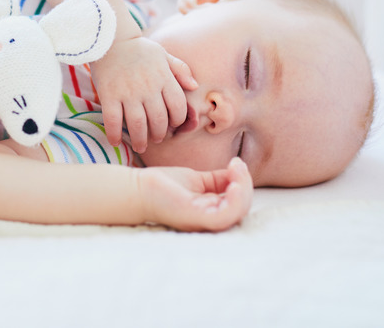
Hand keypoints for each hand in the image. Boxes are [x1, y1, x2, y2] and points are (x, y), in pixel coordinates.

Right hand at [90, 36, 197, 152]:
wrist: (109, 38)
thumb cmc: (138, 48)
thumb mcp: (163, 54)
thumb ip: (180, 69)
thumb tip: (194, 86)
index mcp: (164, 77)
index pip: (178, 106)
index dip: (178, 120)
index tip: (172, 125)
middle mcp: (148, 86)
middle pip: (159, 120)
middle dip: (159, 134)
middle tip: (156, 139)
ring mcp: (128, 92)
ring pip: (138, 124)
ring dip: (140, 140)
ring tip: (140, 146)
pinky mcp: (109, 94)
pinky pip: (113, 120)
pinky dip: (114, 134)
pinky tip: (115, 141)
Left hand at [138, 158, 252, 231]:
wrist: (138, 187)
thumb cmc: (164, 185)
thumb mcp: (197, 179)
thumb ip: (217, 179)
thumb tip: (237, 170)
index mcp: (210, 211)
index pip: (238, 203)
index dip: (243, 183)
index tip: (236, 162)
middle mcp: (209, 220)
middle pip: (241, 208)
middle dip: (245, 184)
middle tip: (237, 164)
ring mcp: (203, 221)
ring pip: (237, 213)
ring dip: (244, 191)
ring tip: (237, 171)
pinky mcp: (195, 218)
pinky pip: (224, 217)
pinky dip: (235, 202)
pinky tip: (233, 184)